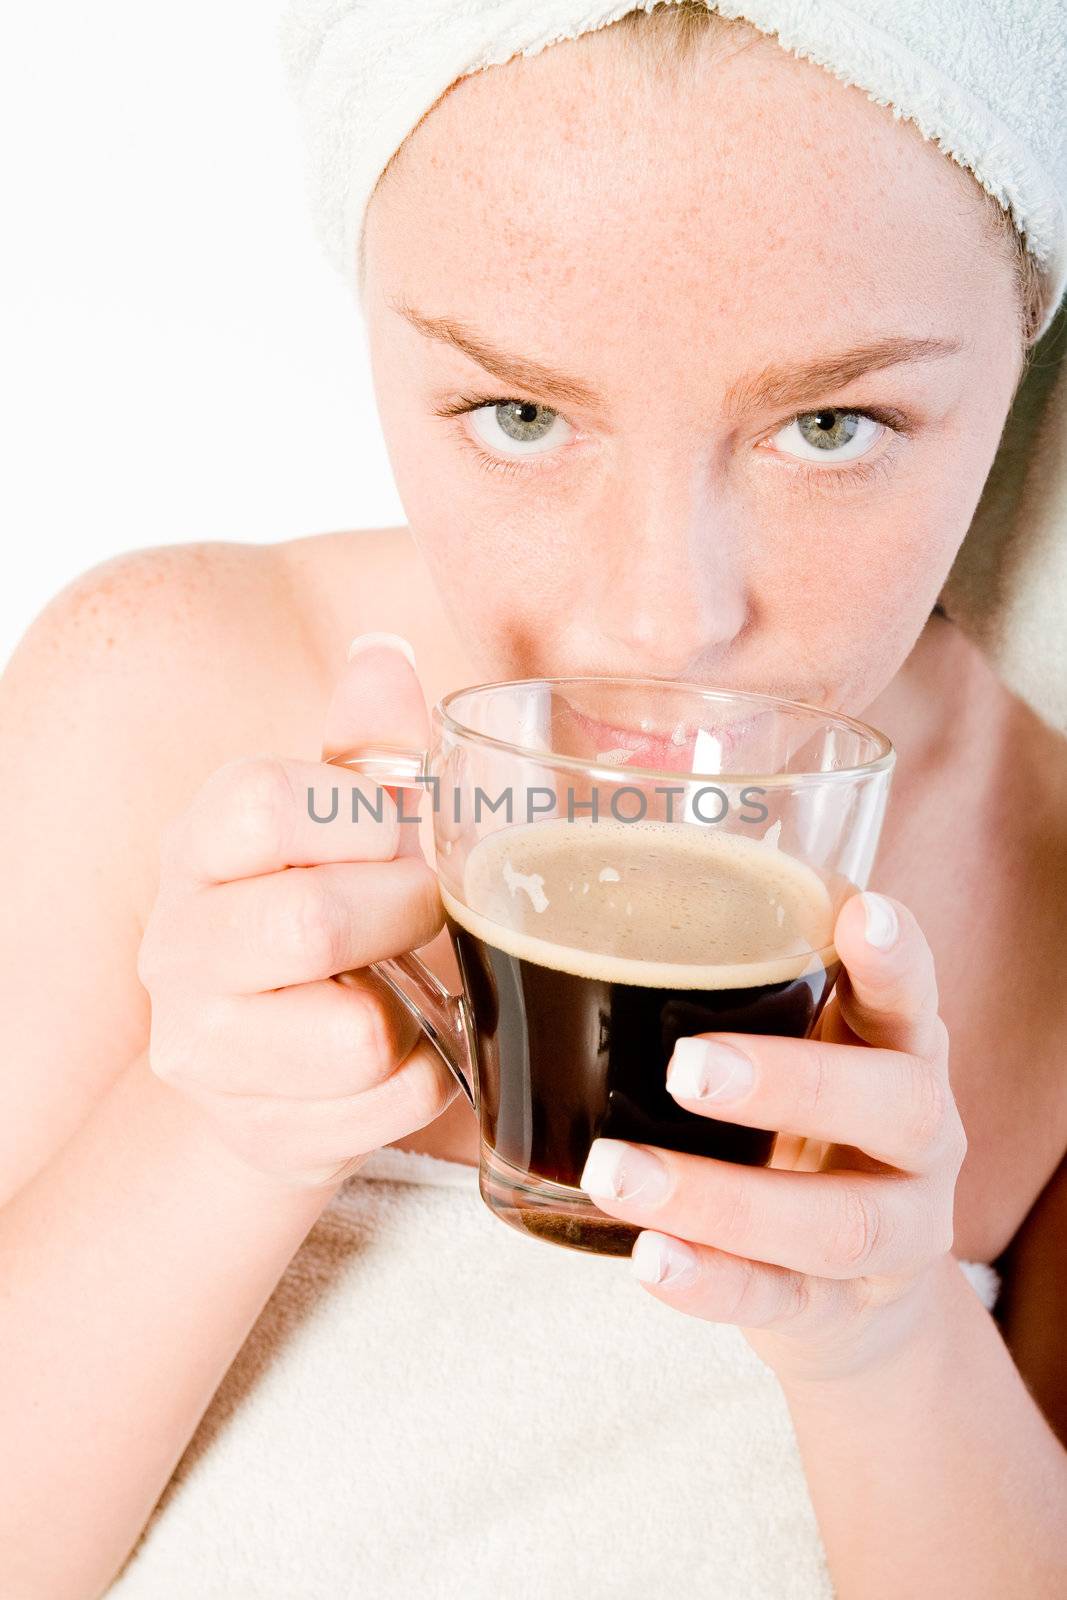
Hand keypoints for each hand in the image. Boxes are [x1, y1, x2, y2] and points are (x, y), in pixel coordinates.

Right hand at [137, 638, 459, 1190]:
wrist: (281, 1066)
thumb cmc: (327, 914)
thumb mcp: (341, 826)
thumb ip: (369, 747)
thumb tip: (385, 657)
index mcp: (200, 844)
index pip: (262, 802)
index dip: (362, 817)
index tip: (394, 835)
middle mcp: (179, 943)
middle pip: (313, 924)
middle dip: (406, 916)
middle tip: (425, 914)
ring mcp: (204, 1046)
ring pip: (355, 1036)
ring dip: (421, 1009)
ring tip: (409, 987)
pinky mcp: (255, 1129)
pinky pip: (388, 1103)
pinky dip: (430, 1077)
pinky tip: (406, 1051)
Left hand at [577, 891, 967, 1385]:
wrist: (862, 1289)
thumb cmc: (808, 1126)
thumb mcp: (805, 1051)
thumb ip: (743, 987)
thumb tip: (586, 903)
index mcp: (903, 1053)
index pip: (912, 997)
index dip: (896, 960)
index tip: (860, 914)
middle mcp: (919, 1140)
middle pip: (895, 1108)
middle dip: (792, 1085)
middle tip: (686, 1068)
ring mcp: (893, 1236)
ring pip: (834, 1224)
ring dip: (718, 1200)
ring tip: (616, 1172)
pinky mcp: (838, 1311)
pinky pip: (780, 1301)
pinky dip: (711, 1283)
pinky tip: (648, 1257)